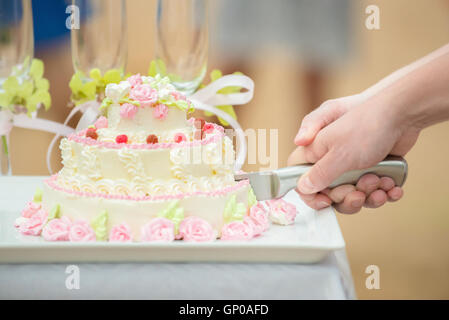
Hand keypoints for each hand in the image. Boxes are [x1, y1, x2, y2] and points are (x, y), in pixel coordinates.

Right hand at [288, 94, 417, 212]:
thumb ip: (319, 173)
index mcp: (317, 152)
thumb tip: (303, 186)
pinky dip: (385, 192)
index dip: (310, 193)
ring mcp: (353, 166)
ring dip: (369, 195)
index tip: (326, 200)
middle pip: (330, 192)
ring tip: (381, 181)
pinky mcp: (373, 169)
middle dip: (347, 196)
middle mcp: (332, 160)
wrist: (403, 113)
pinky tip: (393, 186)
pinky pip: (375, 191)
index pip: (301, 178)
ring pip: (354, 194)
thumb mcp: (339, 153)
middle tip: (359, 191)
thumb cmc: (367, 125)